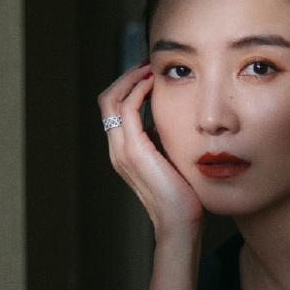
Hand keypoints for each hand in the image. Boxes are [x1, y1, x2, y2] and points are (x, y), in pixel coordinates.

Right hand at [97, 60, 203, 239]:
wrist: (180, 224)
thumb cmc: (182, 198)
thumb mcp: (170, 161)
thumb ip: (163, 141)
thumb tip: (169, 121)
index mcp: (124, 152)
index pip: (115, 108)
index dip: (128, 87)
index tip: (149, 74)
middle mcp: (117, 149)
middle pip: (107, 99)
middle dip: (126, 77)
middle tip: (147, 64)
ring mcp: (122, 150)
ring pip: (112, 99)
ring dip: (131, 79)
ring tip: (150, 69)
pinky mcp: (134, 151)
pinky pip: (128, 108)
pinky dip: (138, 91)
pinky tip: (154, 84)